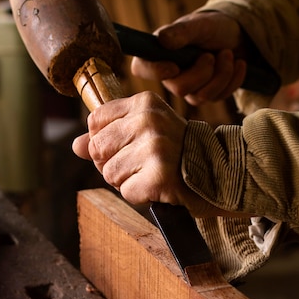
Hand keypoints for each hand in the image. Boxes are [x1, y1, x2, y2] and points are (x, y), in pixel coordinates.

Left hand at [72, 91, 229, 216]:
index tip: (128, 147)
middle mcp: (148, 120)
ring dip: (128, 182)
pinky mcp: (159, 176)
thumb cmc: (181, 152)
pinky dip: (140, 196)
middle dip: (113, 164)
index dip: (104, 141)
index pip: (95, 122)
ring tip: (153, 175)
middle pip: (98, 149)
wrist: (222, 172)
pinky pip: (127, 192)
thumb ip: (109, 134)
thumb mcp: (147, 132)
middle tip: (142, 165)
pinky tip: (159, 187)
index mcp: (144, 103)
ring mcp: (155, 148)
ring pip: (110, 173)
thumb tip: (76, 146)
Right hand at [131, 11, 246, 104]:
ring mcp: (189, 87)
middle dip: (202, 72)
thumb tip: (162, 40)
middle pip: (179, 89)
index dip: (155, 72)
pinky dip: (233, 79)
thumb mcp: (199, 25)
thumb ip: (181, 32)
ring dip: (221, 74)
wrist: (237, 35)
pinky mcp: (207, 94)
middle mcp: (170, 74)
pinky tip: (238, 63)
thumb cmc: (213, 26)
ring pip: (201, 96)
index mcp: (160, 53)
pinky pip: (218, 97)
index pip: (142, 68)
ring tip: (228, 53)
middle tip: (212, 55)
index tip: (174, 66)